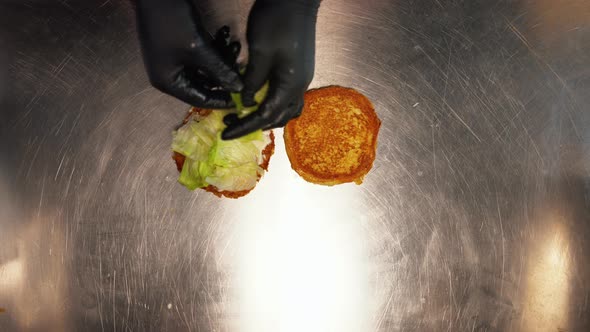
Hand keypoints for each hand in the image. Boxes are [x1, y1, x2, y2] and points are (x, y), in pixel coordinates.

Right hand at [135, 0, 242, 108]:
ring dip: (221, 58)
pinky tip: (225, 35)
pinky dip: (214, 48)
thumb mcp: (199, 49)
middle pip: (204, 84)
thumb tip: (238, 88)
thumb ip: (220, 71)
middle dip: (224, 74)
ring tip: (235, 46)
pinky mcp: (180, 47)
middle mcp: (170, 75)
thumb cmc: (172, 21)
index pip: (200, 99)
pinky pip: (201, 55)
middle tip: (242, 67)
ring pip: (205, 68)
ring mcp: (174, 60)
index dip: (222, 100)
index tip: (242, 99)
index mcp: (169, 82)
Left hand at [222, 0, 319, 139]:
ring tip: (246, 114)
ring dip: (267, 116)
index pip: (266, 115)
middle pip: (280, 117)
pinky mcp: (299, 70)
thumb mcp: (260, 53)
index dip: (245, 126)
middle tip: (231, 122)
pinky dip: (273, 103)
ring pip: (288, 109)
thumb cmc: (277, 23)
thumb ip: (252, 81)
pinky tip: (258, 98)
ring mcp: (302, 78)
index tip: (226, 132)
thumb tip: (244, 103)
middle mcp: (300, 86)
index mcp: (291, 85)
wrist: (295, 1)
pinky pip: (288, 97)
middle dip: (255, 123)